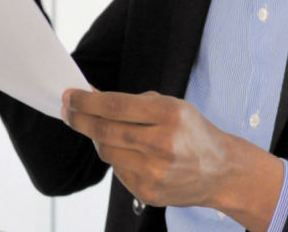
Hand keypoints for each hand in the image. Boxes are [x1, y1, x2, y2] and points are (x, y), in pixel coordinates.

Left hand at [62, 89, 281, 230]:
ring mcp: (155, 172)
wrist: (220, 171)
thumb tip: (91, 96)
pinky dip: (116, 158)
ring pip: (106, 152)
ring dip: (96, 138)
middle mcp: (162, 144)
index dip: (86, 101)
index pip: (115, 106)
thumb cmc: (192, 132)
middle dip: (79, 118)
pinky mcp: (149, 192)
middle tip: (67, 110)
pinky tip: (126, 151)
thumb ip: (132, 102)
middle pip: (105, 131)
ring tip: (98, 128)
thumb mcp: (171, 106)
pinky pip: (117, 171)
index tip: (69, 95)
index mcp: (169, 115)